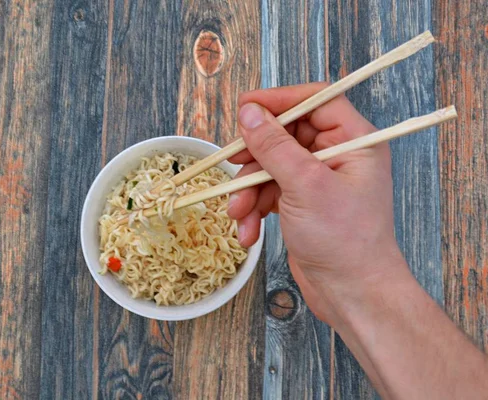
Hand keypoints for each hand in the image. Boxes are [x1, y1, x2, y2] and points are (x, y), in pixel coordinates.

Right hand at [228, 83, 408, 324]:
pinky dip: (255, 209)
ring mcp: (318, 181)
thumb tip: (249, 113)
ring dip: (249, 190)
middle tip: (233, 164)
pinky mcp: (302, 203)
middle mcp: (337, 156)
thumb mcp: (305, 186)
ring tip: (239, 213)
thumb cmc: (343, 240)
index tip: (246, 107)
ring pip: (271, 167)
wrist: (351, 294)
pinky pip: (270, 192)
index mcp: (354, 141)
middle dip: (256, 157)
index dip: (280, 100)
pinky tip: (248, 231)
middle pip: (285, 135)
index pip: (315, 101)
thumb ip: (274, 146)